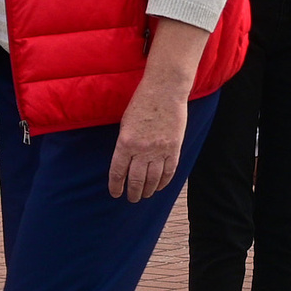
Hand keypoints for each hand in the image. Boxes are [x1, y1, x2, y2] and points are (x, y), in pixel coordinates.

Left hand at [108, 75, 189, 201]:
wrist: (165, 91)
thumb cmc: (142, 103)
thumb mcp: (126, 123)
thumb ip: (125, 143)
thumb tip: (126, 161)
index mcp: (125, 143)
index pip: (118, 172)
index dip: (116, 186)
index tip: (116, 193)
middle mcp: (142, 150)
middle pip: (136, 180)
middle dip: (133, 192)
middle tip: (131, 198)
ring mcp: (160, 150)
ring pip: (153, 179)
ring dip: (148, 190)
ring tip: (145, 195)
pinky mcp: (174, 148)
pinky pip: (169, 171)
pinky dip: (164, 181)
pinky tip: (159, 186)